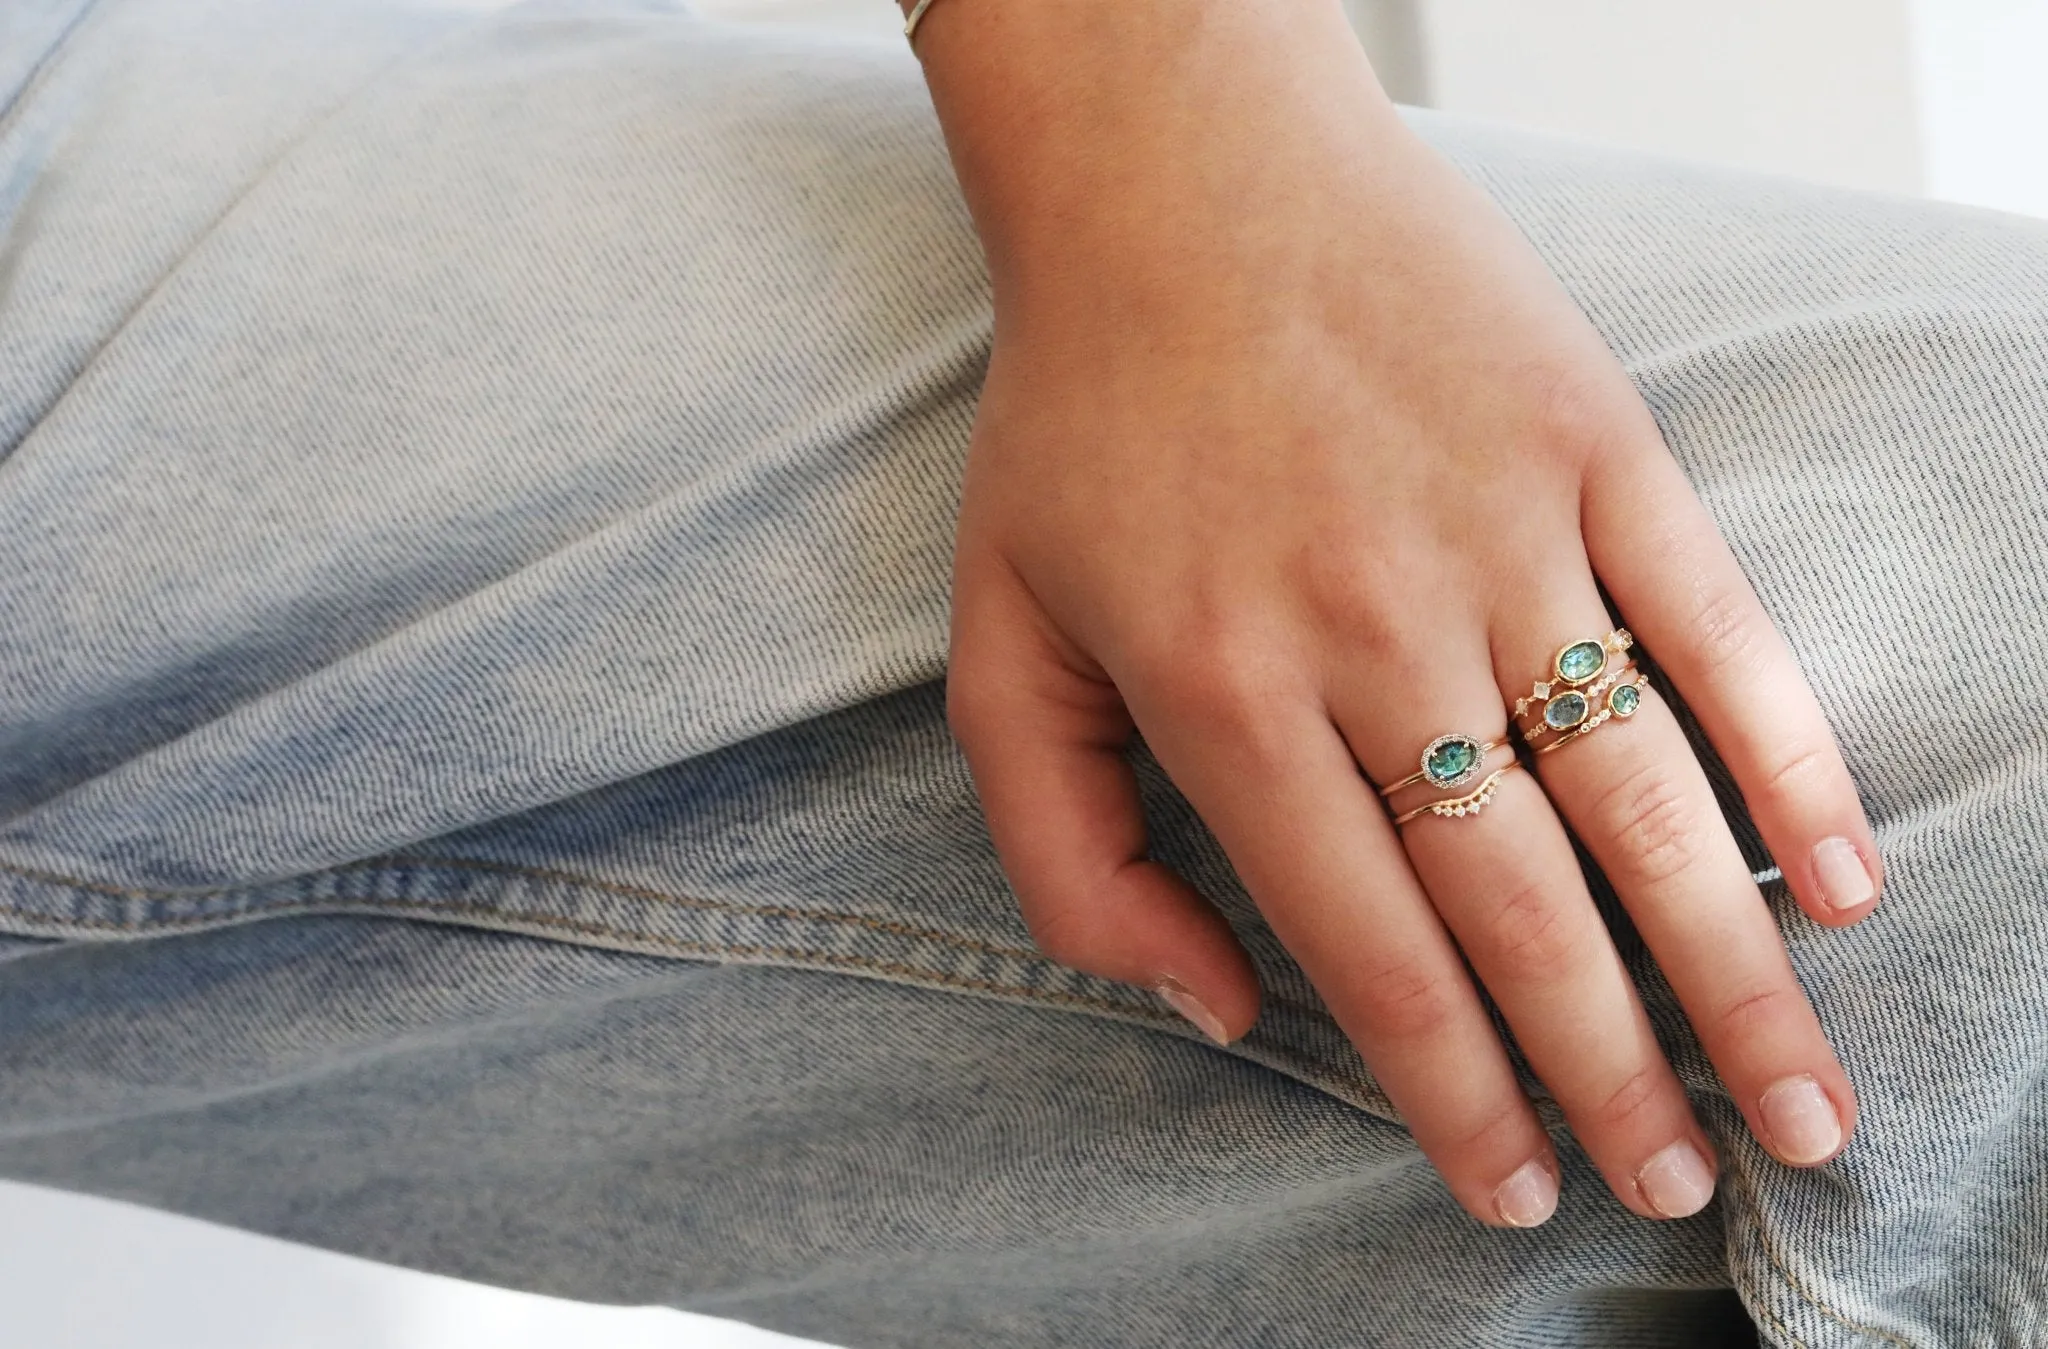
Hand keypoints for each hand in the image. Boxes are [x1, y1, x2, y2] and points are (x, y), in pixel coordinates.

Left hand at [923, 0, 1882, 1225]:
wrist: (1174, 178)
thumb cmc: (1080, 423)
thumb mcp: (999, 648)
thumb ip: (1068, 859)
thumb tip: (1214, 1009)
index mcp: (1225, 700)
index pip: (1370, 955)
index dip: (1455, 1099)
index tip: (1518, 1191)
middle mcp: (1374, 637)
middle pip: (1522, 911)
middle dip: (1610, 1078)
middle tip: (1681, 1190)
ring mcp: (1498, 534)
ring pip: (1639, 800)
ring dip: (1728, 971)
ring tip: (1794, 1104)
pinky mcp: (1589, 444)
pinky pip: (1713, 627)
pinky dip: (1787, 761)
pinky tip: (1834, 882)